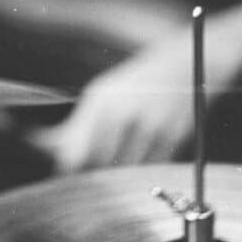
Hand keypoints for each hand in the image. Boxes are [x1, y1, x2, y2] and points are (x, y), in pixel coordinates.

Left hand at [31, 32, 241, 172]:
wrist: (192, 61)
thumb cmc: (140, 80)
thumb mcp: (104, 94)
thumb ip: (79, 126)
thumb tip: (50, 151)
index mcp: (101, 101)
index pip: (73, 153)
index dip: (67, 171)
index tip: (64, 176)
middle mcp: (123, 114)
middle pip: (96, 168)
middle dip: (89, 177)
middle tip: (87, 179)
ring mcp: (149, 128)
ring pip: (122, 173)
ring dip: (115, 177)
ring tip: (115, 166)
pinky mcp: (173, 139)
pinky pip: (148, 169)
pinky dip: (140, 170)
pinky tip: (140, 157)